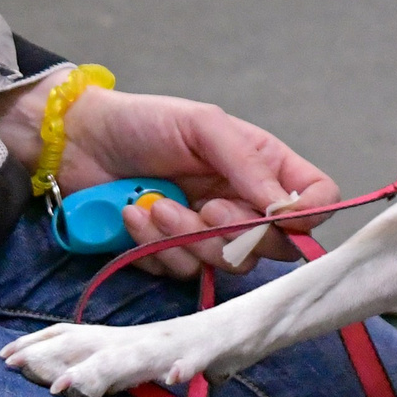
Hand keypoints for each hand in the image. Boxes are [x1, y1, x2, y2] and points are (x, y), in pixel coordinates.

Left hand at [0, 78, 338, 278]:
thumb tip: (286, 207)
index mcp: (263, 166)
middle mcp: (244, 203)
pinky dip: (156, 247)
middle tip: (205, 205)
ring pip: (228, 265)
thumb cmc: (144, 123)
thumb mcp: (202, 126)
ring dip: (188, 238)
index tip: (275, 214)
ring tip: (157, 205)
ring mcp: (209, 233)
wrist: (80, 143)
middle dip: (236, 232)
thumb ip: (248, 163)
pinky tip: (135, 216)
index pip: (317, 200)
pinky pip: (184, 273)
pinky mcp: (173, 255)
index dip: (307, 215)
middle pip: (275, 245)